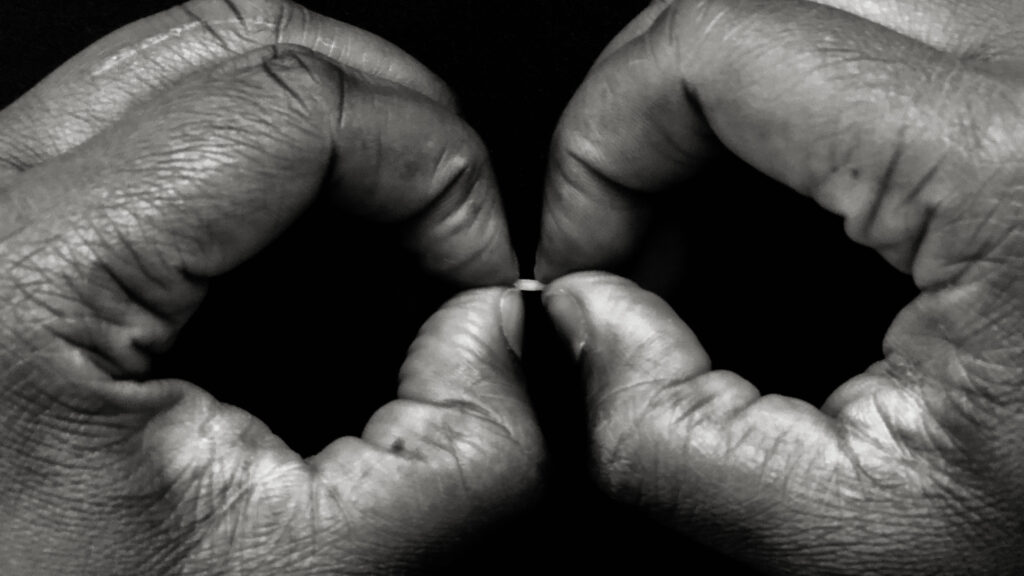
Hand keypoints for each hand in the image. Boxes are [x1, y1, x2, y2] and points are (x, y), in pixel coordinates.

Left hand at [0, 1, 541, 573]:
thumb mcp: (309, 569)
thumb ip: (464, 450)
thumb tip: (495, 323)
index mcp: (29, 274)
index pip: (293, 104)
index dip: (435, 164)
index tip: (477, 261)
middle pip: (240, 38)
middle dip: (392, 110)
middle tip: (449, 218)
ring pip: (194, 58)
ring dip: (331, 118)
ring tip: (392, 220)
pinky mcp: (10, 216)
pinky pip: (154, 112)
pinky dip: (265, 148)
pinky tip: (310, 231)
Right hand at [537, 0, 1023, 572]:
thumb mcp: (857, 528)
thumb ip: (668, 436)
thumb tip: (583, 313)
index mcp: (1008, 162)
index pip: (714, 43)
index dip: (599, 143)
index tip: (585, 250)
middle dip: (643, 115)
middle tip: (631, 237)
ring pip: (805, 6)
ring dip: (709, 101)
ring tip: (697, 219)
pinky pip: (866, 37)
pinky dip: (777, 102)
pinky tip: (776, 198)